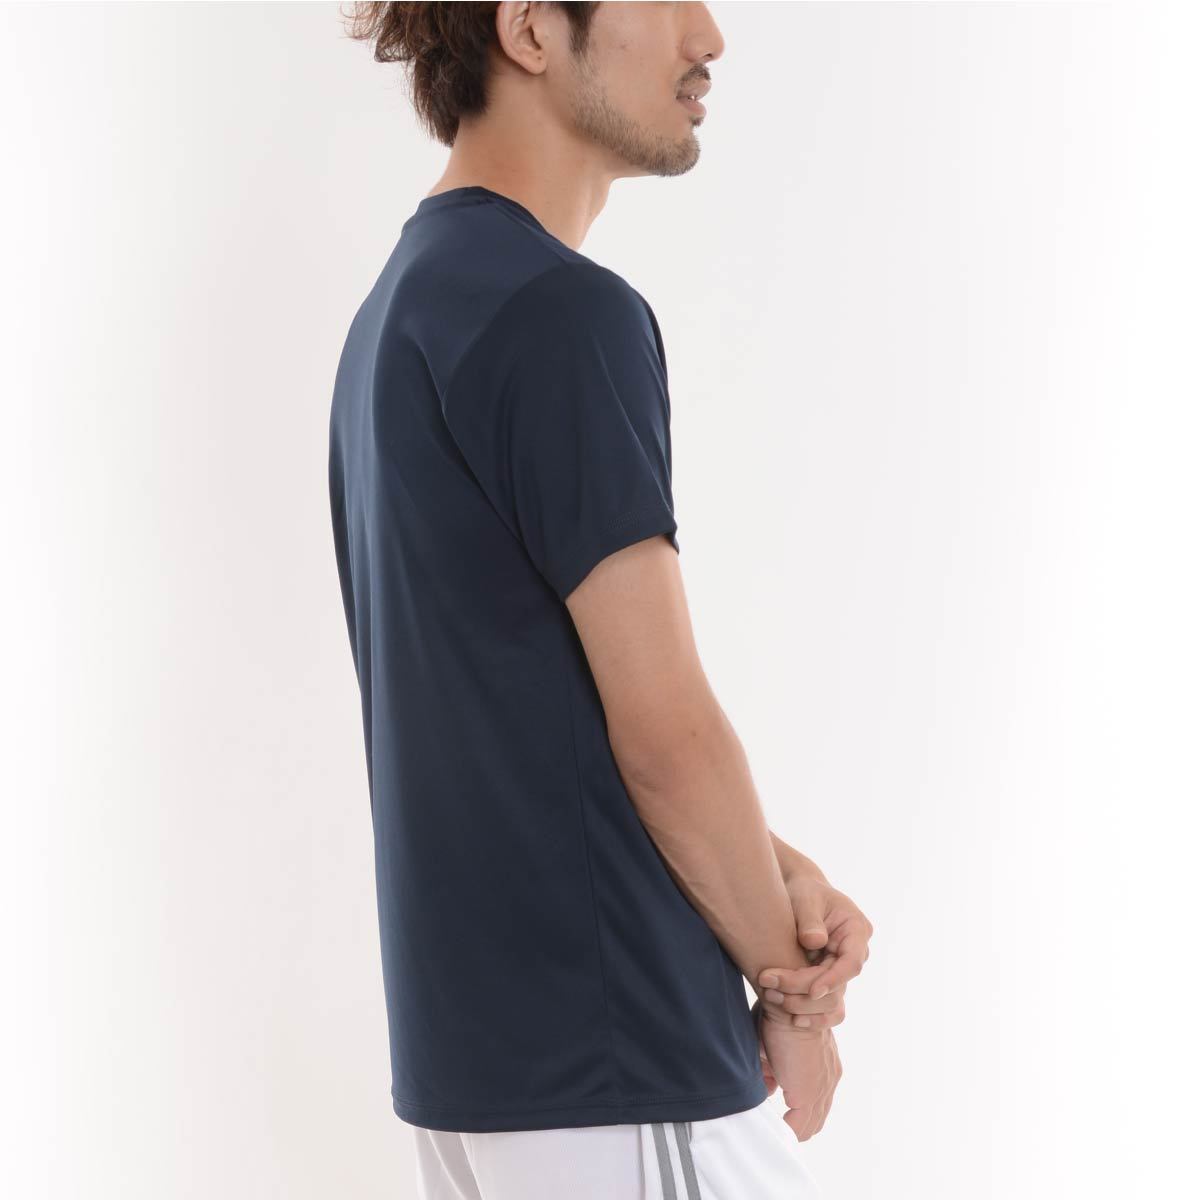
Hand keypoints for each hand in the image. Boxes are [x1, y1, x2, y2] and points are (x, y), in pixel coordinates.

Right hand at [753, 999, 841, 1139]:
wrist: (785, 1003)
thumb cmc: (778, 1014)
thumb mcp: (773, 1045)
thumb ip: (771, 1069)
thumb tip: (767, 1088)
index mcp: (825, 1064)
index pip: (818, 1100)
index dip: (799, 1111)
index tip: (783, 1116)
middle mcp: (829, 1078)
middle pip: (817, 1118)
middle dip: (797, 1126)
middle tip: (778, 1130)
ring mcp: (821, 1088)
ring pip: (810, 1125)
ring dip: (791, 1130)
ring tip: (774, 1132)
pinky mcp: (808, 1092)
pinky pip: (798, 1127)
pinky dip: (786, 1132)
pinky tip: (773, 1133)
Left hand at [758, 873, 872, 1028]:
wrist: (796, 895)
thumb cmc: (803, 891)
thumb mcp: (805, 898)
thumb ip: (810, 919)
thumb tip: (814, 942)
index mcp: (856, 931)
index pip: (852, 962)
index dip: (834, 979)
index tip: (812, 991)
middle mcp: (853, 953)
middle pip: (836, 984)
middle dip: (804, 990)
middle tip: (770, 987)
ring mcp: (841, 968)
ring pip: (831, 1000)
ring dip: (802, 1004)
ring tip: (771, 997)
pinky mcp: (828, 979)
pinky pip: (826, 1006)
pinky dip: (810, 1014)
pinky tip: (790, 1018)